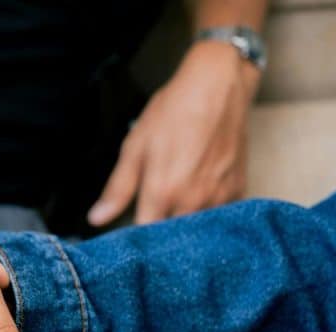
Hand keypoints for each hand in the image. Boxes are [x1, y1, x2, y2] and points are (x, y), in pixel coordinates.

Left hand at [88, 41, 259, 225]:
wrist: (218, 87)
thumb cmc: (173, 112)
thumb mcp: (135, 146)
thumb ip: (117, 188)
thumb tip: (97, 219)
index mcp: (163, 192)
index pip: (144, 236)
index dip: (134, 240)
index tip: (127, 234)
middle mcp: (193, 202)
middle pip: (172, 237)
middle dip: (159, 236)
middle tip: (151, 219)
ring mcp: (219, 198)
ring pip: (197, 230)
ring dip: (183, 225)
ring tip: (174, 207)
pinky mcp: (238, 191)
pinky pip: (219, 217)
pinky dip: (207, 214)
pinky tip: (197, 197)